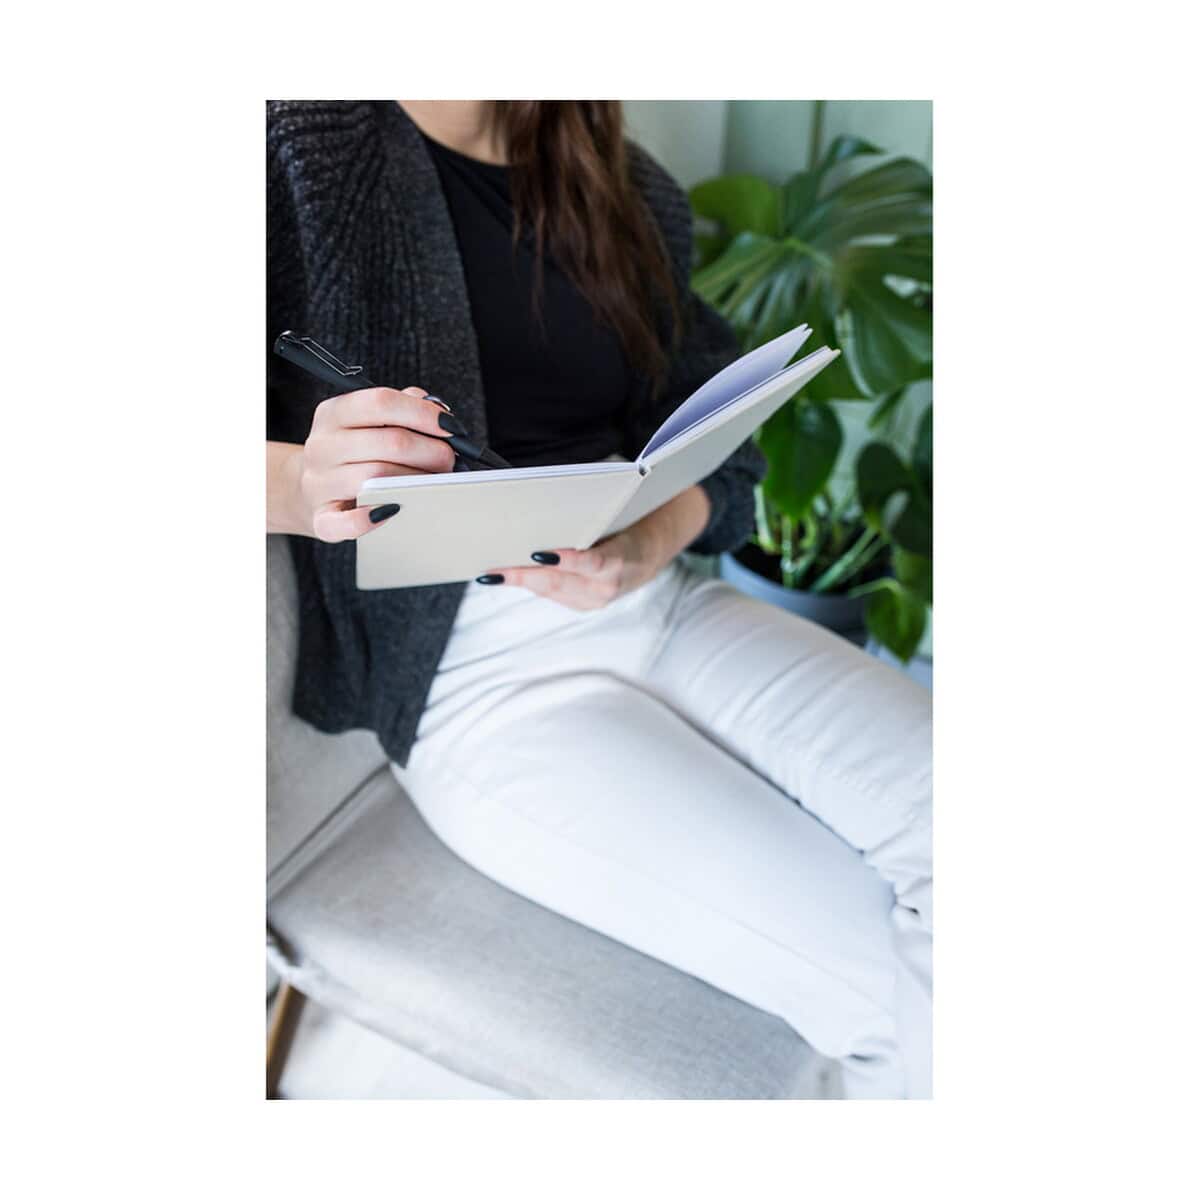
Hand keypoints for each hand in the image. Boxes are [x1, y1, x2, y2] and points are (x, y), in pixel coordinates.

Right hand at [273, 387, 458, 540]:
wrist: (307, 490)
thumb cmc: (351, 453)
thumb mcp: (366, 421)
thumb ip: (403, 408)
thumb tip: (440, 414)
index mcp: (334, 413)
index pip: (381, 402)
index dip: (422, 413)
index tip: (450, 426)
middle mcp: (323, 446)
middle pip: (390, 443)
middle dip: (432, 451)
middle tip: (450, 460)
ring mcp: (319, 483)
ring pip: (379, 478)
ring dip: (417, 482)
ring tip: (435, 483)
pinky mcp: (321, 519)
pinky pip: (346, 523)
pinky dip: (372, 520)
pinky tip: (395, 510)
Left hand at [478, 485, 711, 610]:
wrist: (654, 550)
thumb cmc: (631, 520)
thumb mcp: (620, 511)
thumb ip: (592, 512)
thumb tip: (550, 500)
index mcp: (624, 559)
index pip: (592, 562)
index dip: (565, 560)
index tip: (537, 553)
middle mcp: (610, 586)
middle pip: (562, 581)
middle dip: (525, 575)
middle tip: (496, 568)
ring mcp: (596, 600)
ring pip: (552, 591)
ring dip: (520, 581)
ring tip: (491, 573)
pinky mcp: (584, 605)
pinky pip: (552, 594)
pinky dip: (530, 584)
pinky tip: (507, 576)